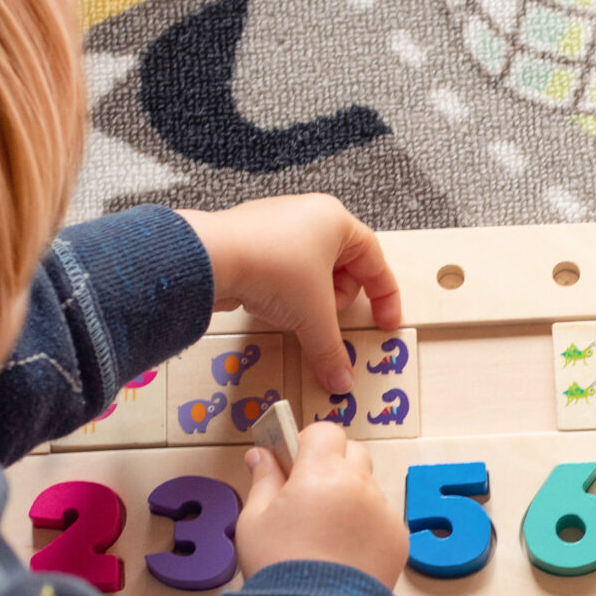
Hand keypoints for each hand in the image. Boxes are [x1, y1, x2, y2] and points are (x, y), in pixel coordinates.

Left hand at [177, 194, 400, 393]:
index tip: (385, 323)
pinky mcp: (249, 241)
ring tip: (294, 312)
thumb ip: (332, 349)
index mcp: (336, 220)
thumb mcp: (314, 316)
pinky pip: (281, 273)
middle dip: (337, 302)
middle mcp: (308, 216)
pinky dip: (283, 294)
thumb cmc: (273, 268)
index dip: (384, 297)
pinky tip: (270, 304)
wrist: (210, 260)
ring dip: (309, 300)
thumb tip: (340, 379)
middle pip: (343, 268)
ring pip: (311, 272)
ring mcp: (275, 225)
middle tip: (325, 318)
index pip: (375, 261)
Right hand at [236, 423, 408, 589]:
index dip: (308, 443)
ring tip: (327, 534)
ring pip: (369, 488)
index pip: (326, 432)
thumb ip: (263, 480)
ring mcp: (384, 513)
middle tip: (309, 494)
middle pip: (353, 454)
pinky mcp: (399, 539)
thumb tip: (261, 455)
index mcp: (323, 473)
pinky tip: (345, 552)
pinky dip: (367, 526)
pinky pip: (382, 518)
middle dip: (333, 464)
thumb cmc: (278, 565)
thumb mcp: (255, 520)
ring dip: (351, 497)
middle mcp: (361, 486)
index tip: (293, 462)